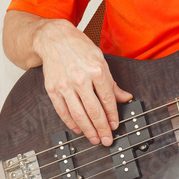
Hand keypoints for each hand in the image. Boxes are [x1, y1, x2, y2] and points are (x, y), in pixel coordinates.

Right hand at [34, 19, 132, 145]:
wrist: (53, 38)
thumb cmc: (79, 48)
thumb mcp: (101, 60)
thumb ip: (112, 83)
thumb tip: (125, 98)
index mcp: (96, 70)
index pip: (108, 100)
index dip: (113, 116)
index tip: (115, 126)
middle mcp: (80, 79)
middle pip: (94, 110)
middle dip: (102, 128)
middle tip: (107, 140)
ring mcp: (65, 85)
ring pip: (79, 114)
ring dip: (88, 130)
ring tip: (95, 139)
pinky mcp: (52, 89)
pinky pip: (63, 111)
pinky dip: (71, 123)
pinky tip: (78, 129)